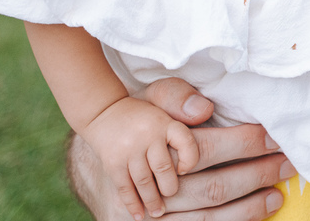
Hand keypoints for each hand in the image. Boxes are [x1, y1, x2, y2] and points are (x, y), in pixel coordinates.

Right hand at [68, 78, 294, 220]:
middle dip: (255, 176)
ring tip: (277, 194)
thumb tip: (204, 108)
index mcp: (152, 148)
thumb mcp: (149, 99)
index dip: (244, 144)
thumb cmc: (139, 123)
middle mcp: (151, 187)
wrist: (102, 163)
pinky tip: (253, 216)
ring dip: (248, 208)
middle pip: (211, 187)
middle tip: (287, 165)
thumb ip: (173, 96)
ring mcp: (151, 217)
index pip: (205, 150)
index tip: (276, 138)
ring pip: (206, 219)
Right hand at [82, 96, 200, 220]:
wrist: (103, 112)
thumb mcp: (163, 99)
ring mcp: (128, 150)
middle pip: (164, 168)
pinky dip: (133, 204)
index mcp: (164, 121)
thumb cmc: (143, 112)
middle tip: (173, 196)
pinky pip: (125, 187)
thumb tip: (207, 111)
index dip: (190, 159)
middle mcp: (146, 134)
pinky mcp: (112, 163)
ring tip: (159, 212)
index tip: (187, 169)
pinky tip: (140, 215)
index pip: (186, 142)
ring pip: (145, 182)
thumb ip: (184, 105)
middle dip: (171, 187)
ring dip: (153, 201)